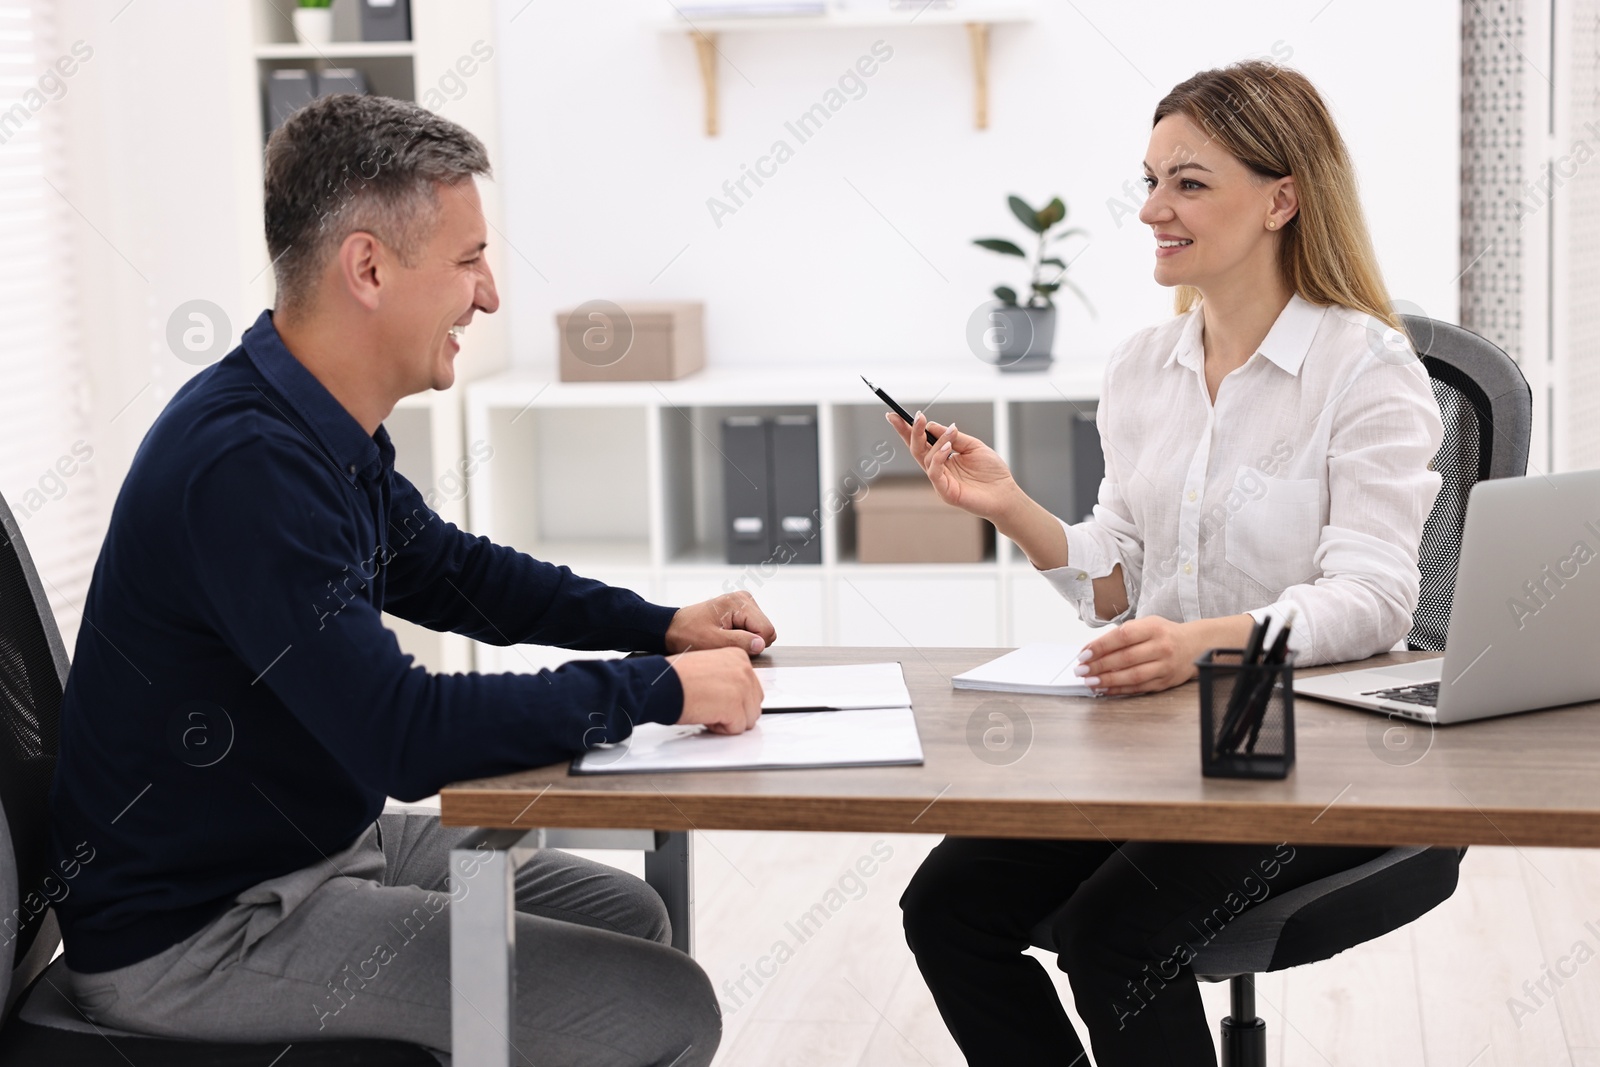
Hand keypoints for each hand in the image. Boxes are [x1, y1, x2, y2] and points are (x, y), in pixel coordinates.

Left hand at [666, 590, 776, 656]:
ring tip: (724, 636)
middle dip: (749, 640)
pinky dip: (742, 634)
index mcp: (739, 602)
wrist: (674, 628)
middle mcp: (744, 598)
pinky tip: (726, 633)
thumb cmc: (689, 634)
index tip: (731, 643)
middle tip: (726, 640)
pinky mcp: (741, 608)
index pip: (766, 630)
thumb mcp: (713, 642)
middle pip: (766, 629)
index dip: (752, 644)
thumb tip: (761, 644)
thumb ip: (740, 642)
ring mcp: (744, 602)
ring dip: (745, 638)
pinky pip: (754, 628)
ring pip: (762, 630)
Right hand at [670, 647, 762, 734]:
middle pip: (753, 704)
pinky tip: (706, 716)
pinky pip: (737, 729)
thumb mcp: (709, 666)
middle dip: (735, 711)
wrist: (663, 684)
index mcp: (738, 657)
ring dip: (728, 720)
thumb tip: (736, 694)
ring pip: (749, 718)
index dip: (732, 698)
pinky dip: (721, 729)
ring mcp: (742, 688)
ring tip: (708, 709)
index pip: (752, 688)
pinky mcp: (735, 707)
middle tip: (711, 705)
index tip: (714, 694)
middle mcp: (745, 670)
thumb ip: (728, 676)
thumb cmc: (677, 676)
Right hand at [883, 410, 1020, 522]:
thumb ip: (954, 437)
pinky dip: (938, 457)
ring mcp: (940, 481)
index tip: (895, 415)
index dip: (907, 429)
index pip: (921, 442)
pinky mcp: (945, 492)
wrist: (1006, 494)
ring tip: (950, 432)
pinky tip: (948, 447)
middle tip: (915, 417)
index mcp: (943, 458)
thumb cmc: (992, 473)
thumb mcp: (973, 446)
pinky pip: (934, 473)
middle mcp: (939, 469)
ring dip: (935, 441)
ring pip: (925, 458)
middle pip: (916, 449)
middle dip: (911, 432)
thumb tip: (932, 425)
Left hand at [1076, 615, 1250, 696]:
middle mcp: (1161, 647)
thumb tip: (1093, 649)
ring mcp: (1164, 666)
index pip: (1122, 636)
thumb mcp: (1147, 624)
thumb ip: (1123, 634)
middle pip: (1125, 658)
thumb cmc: (1164, 634)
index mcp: (1153, 628)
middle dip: (1099, 665)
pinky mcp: (1165, 682)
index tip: (1083, 653)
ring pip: (1132, 675)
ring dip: (1107, 680)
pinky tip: (1104, 688)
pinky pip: (1138, 687)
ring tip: (1090, 681)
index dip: (1101, 646)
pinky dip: (1119, 689)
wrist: (1196, 645)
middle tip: (1081, 670)